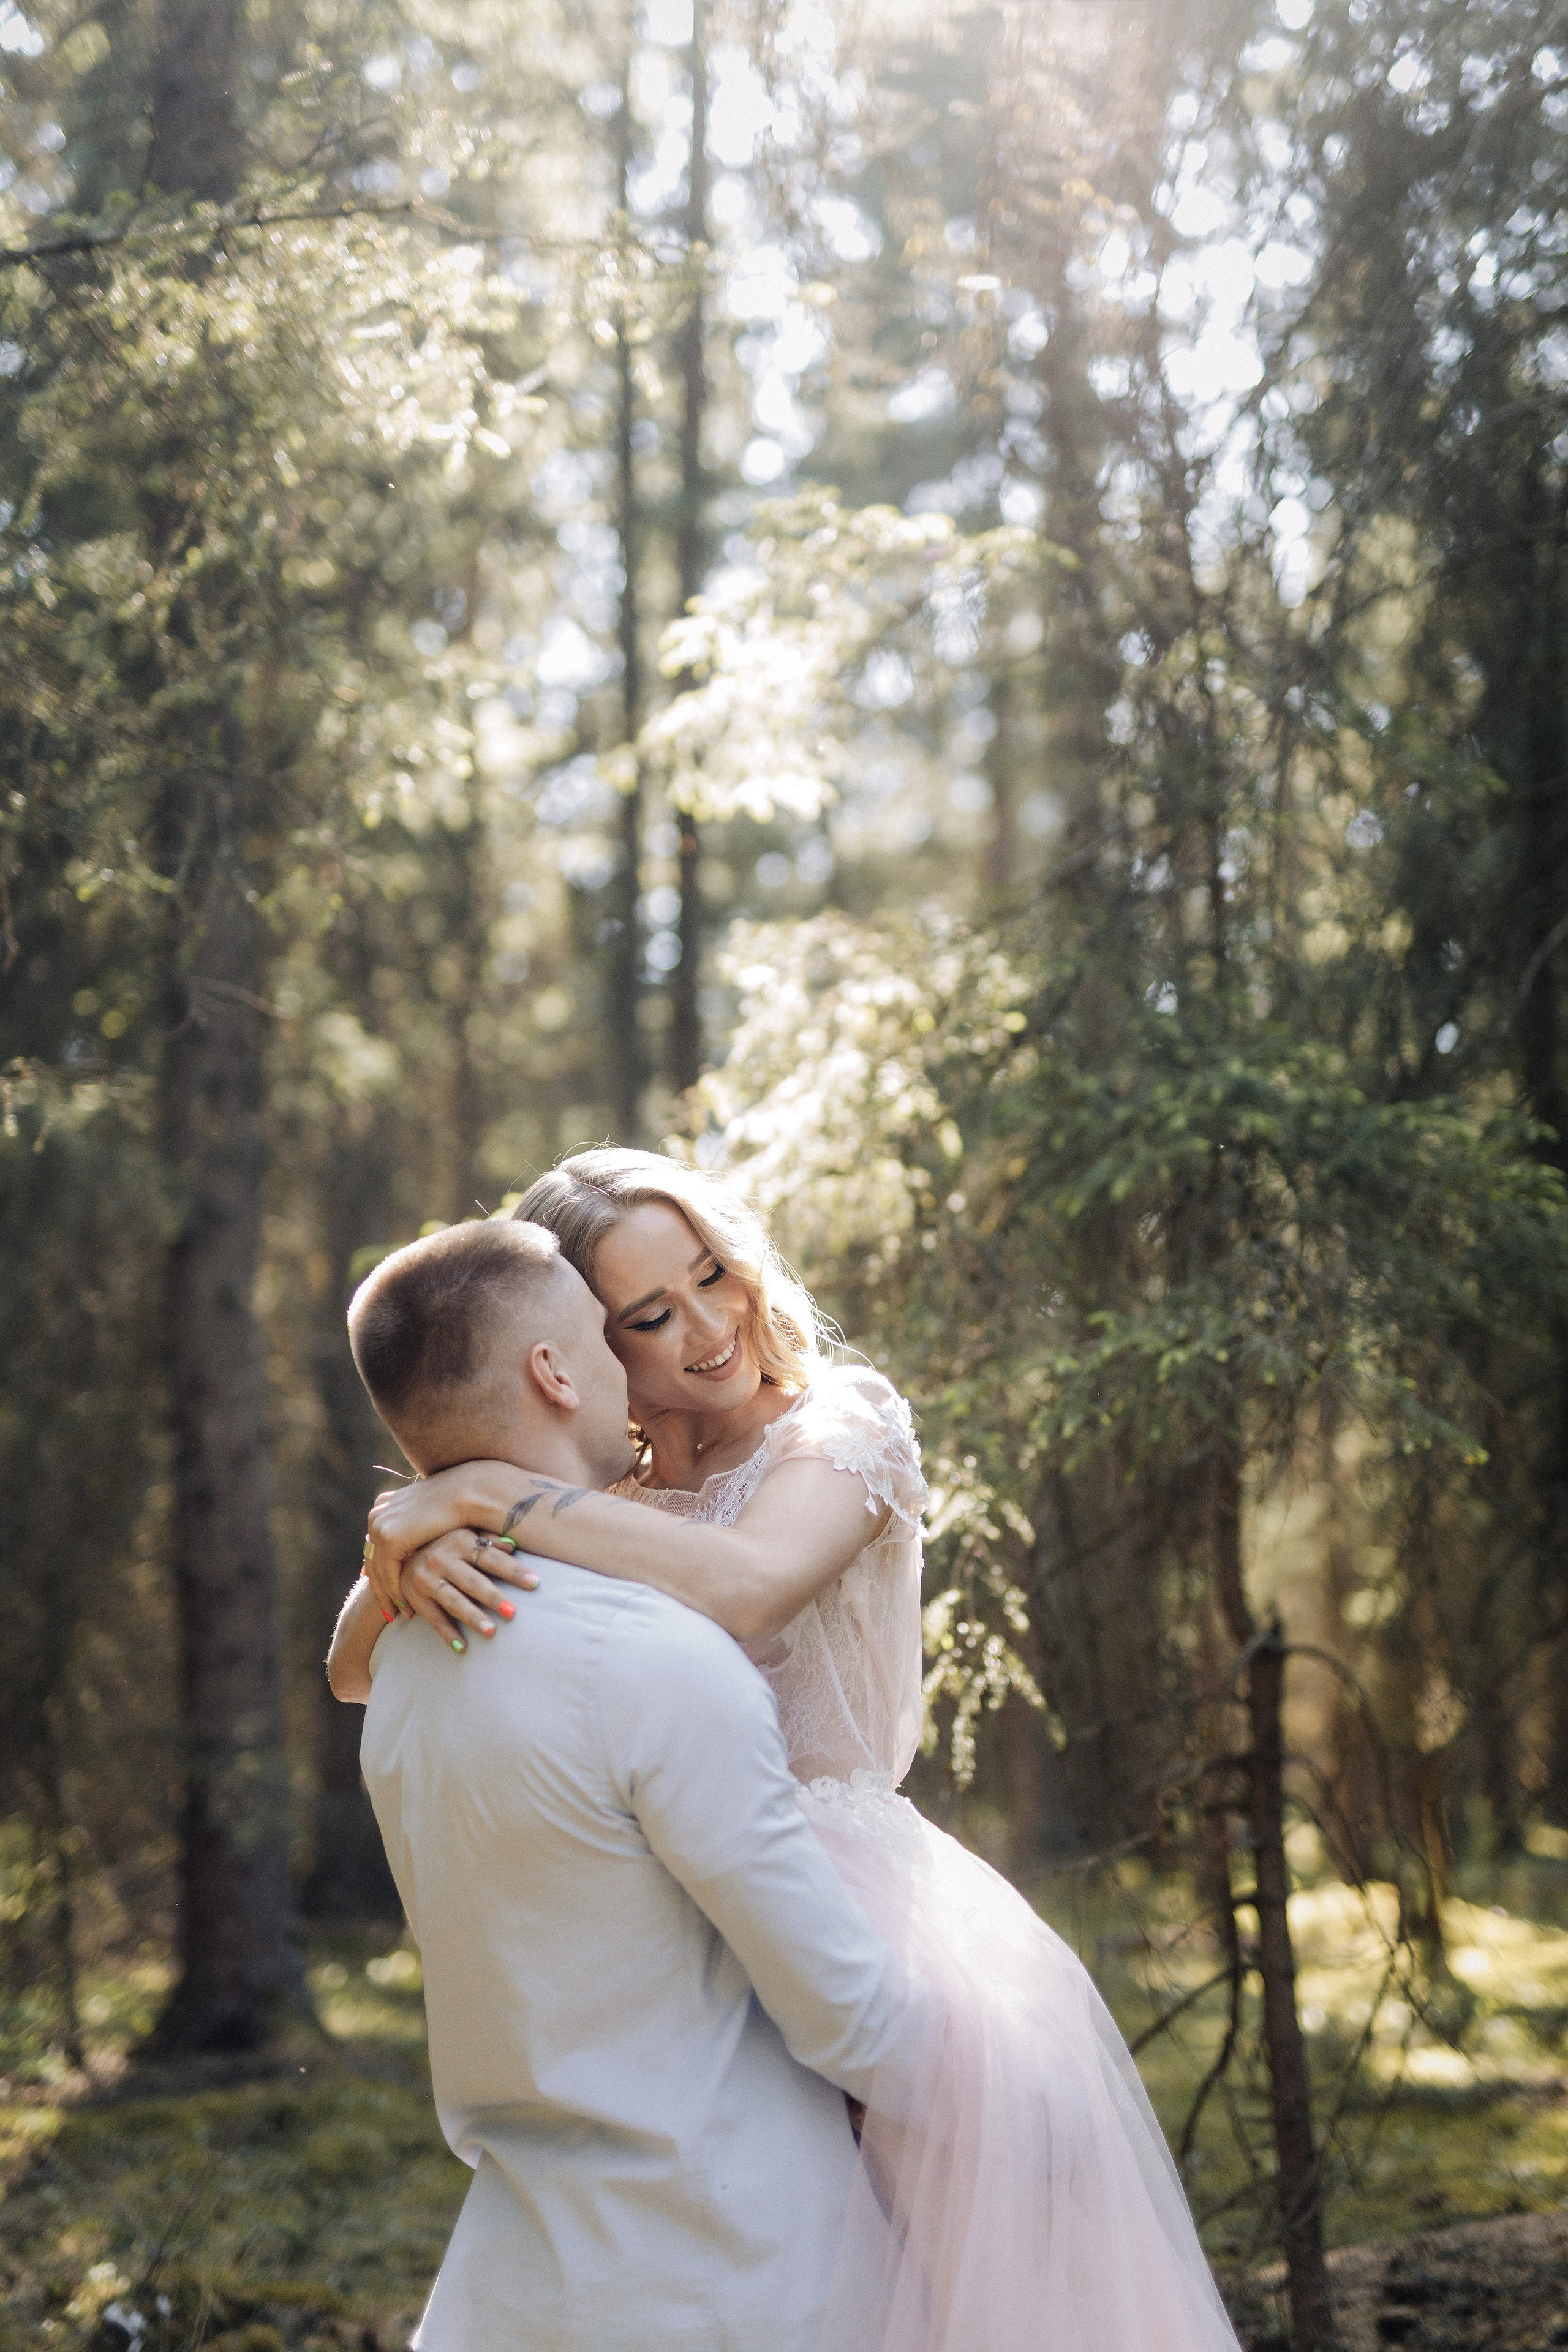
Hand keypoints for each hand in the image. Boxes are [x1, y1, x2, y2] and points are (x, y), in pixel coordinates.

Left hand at [363, 1460, 517, 1615]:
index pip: (376, 1545)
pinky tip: (405, 1607)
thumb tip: (408, 1543)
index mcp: (384, 1504)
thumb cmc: (458, 1504)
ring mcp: (380, 1525)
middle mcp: (377, 1513)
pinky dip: (395, 1592)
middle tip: (388, 1608)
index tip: (387, 1589)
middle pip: (373, 1558)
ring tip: (397, 1613)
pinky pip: (388, 1573)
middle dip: (379, 1586)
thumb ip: (414, 1527)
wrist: (468, 1493)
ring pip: (378, 1569)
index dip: (380, 1568)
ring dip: (386, 1594)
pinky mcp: (389, 1538)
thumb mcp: (428, 1517)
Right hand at [396, 1529, 541, 1651]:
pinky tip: (462, 1648)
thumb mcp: (464, 1533)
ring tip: (491, 1632)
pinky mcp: (415, 1597)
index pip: (491, 1557)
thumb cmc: (444, 1543)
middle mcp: (440, 1558)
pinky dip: (447, 1633)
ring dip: (472, 1617)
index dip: (513, 1570)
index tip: (535, 1583)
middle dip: (493, 1597)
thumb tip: (514, 1544)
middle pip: (472, 1581)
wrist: (398, 1554)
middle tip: (513, 1613)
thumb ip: (488, 1538)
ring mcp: (426, 1578)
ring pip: (453, 1601)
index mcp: (458, 1539)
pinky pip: (433, 1618)